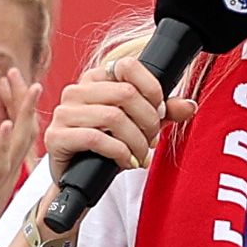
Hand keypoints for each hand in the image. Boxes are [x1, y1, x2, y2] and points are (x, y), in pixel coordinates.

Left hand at [0, 68, 41, 246]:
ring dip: (21, 111)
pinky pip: (0, 163)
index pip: (10, 131)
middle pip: (20, 128)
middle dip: (19, 98)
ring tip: (25, 85)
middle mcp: (2, 175)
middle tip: (15, 71)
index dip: (11, 103)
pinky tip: (8, 123)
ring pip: (18, 140)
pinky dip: (5, 142)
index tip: (5, 80)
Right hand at [43, 54, 194, 185]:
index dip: (152, 90)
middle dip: (148, 121)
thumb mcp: (138, 127)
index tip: (159, 113)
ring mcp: (63, 113)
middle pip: (125, 93)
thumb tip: (190, 105)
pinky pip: (96, 138)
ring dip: (136, 141)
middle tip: (152, 140)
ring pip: (113, 117)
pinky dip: (119, 152)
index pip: (128, 66)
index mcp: (94, 79)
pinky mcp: (56, 136)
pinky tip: (125, 162)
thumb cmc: (106, 150)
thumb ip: (162, 114)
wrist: (78, 180)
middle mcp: (76, 91)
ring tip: (141, 155)